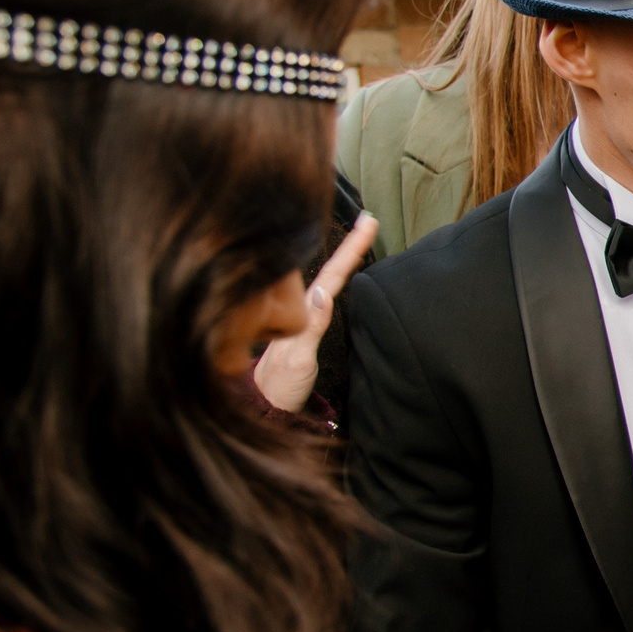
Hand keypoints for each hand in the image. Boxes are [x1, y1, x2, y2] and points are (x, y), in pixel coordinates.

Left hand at [251, 213, 375, 410]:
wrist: (264, 411)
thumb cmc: (278, 389)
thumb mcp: (297, 360)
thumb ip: (310, 326)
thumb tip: (324, 291)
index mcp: (301, 313)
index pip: (332, 274)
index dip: (351, 247)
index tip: (368, 221)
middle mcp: (301, 312)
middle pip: (329, 270)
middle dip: (348, 245)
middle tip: (368, 221)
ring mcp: (302, 321)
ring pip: (325, 282)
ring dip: (342, 260)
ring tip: (358, 239)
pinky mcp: (304, 332)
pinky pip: (323, 297)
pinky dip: (335, 282)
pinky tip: (338, 276)